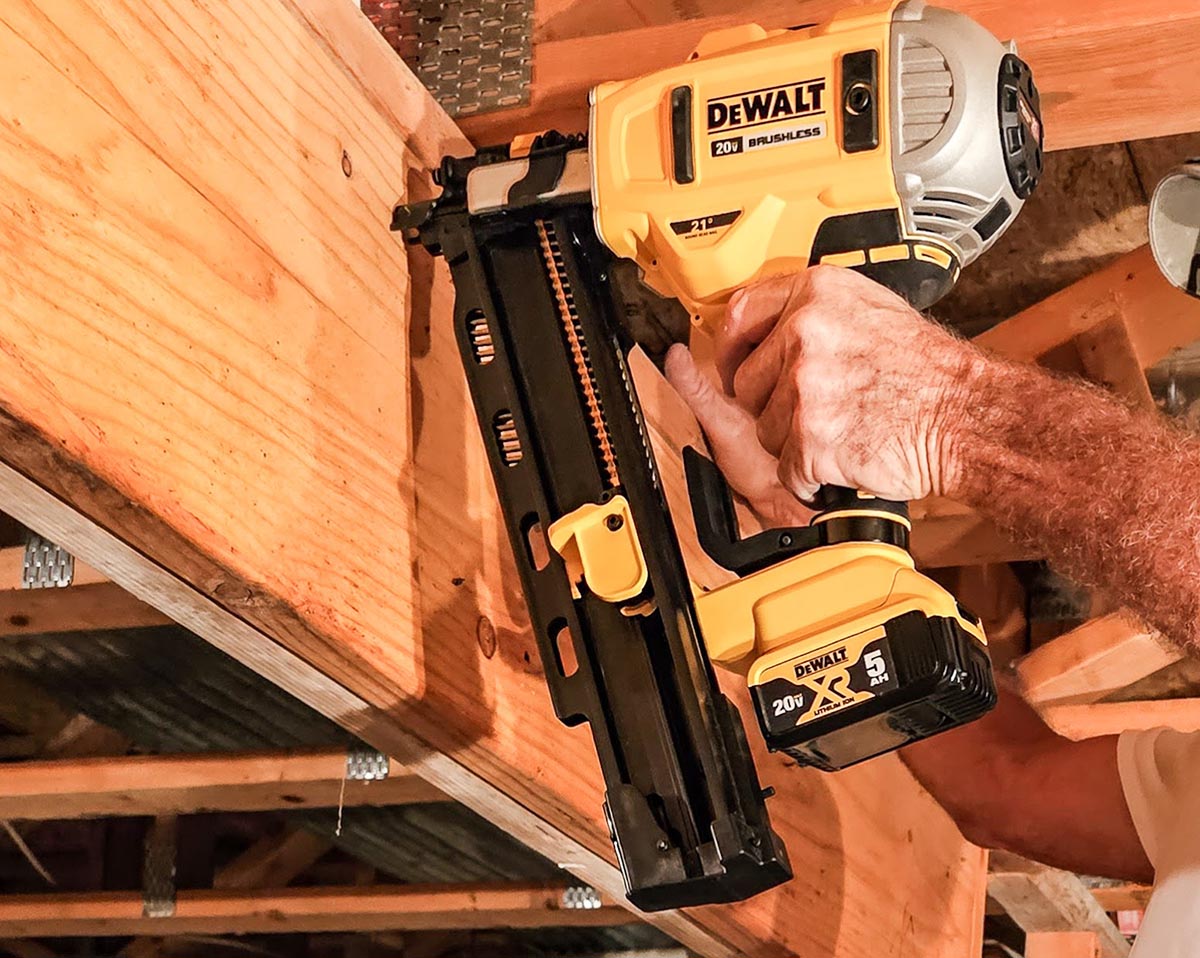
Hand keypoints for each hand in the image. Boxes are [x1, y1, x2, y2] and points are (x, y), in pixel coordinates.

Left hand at [666, 265, 976, 504]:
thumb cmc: (929, 371)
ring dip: (793, 442)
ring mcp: (804, 386)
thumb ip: (813, 312)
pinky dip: (810, 474)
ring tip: (842, 429)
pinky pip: (786, 468)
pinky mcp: (809, 437)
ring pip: (762, 430)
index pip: (739, 314)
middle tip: (815, 411)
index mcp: (815, 294)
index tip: (732, 367)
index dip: (730, 348)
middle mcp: (803, 333)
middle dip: (769, 406)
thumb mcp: (870, 310)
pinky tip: (845, 456)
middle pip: (744, 383)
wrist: (967, 417)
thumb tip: (766, 326)